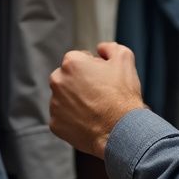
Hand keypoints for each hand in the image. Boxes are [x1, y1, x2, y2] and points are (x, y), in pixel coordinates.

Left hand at [49, 42, 145, 158]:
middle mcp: (58, 81)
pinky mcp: (55, 124)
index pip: (80, 58)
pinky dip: (72, 118)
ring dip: (75, 100)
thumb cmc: (121, 96)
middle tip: (99, 93)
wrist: (120, 131)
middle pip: (68, 77)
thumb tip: (100, 48)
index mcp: (72, 62)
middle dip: (81, 82)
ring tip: (95, 109)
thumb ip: (109, 47)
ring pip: (64, 97)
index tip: (103, 78)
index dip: (94, 67)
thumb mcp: (124, 59)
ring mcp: (54, 104)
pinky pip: (62, 117)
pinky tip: (88, 120)